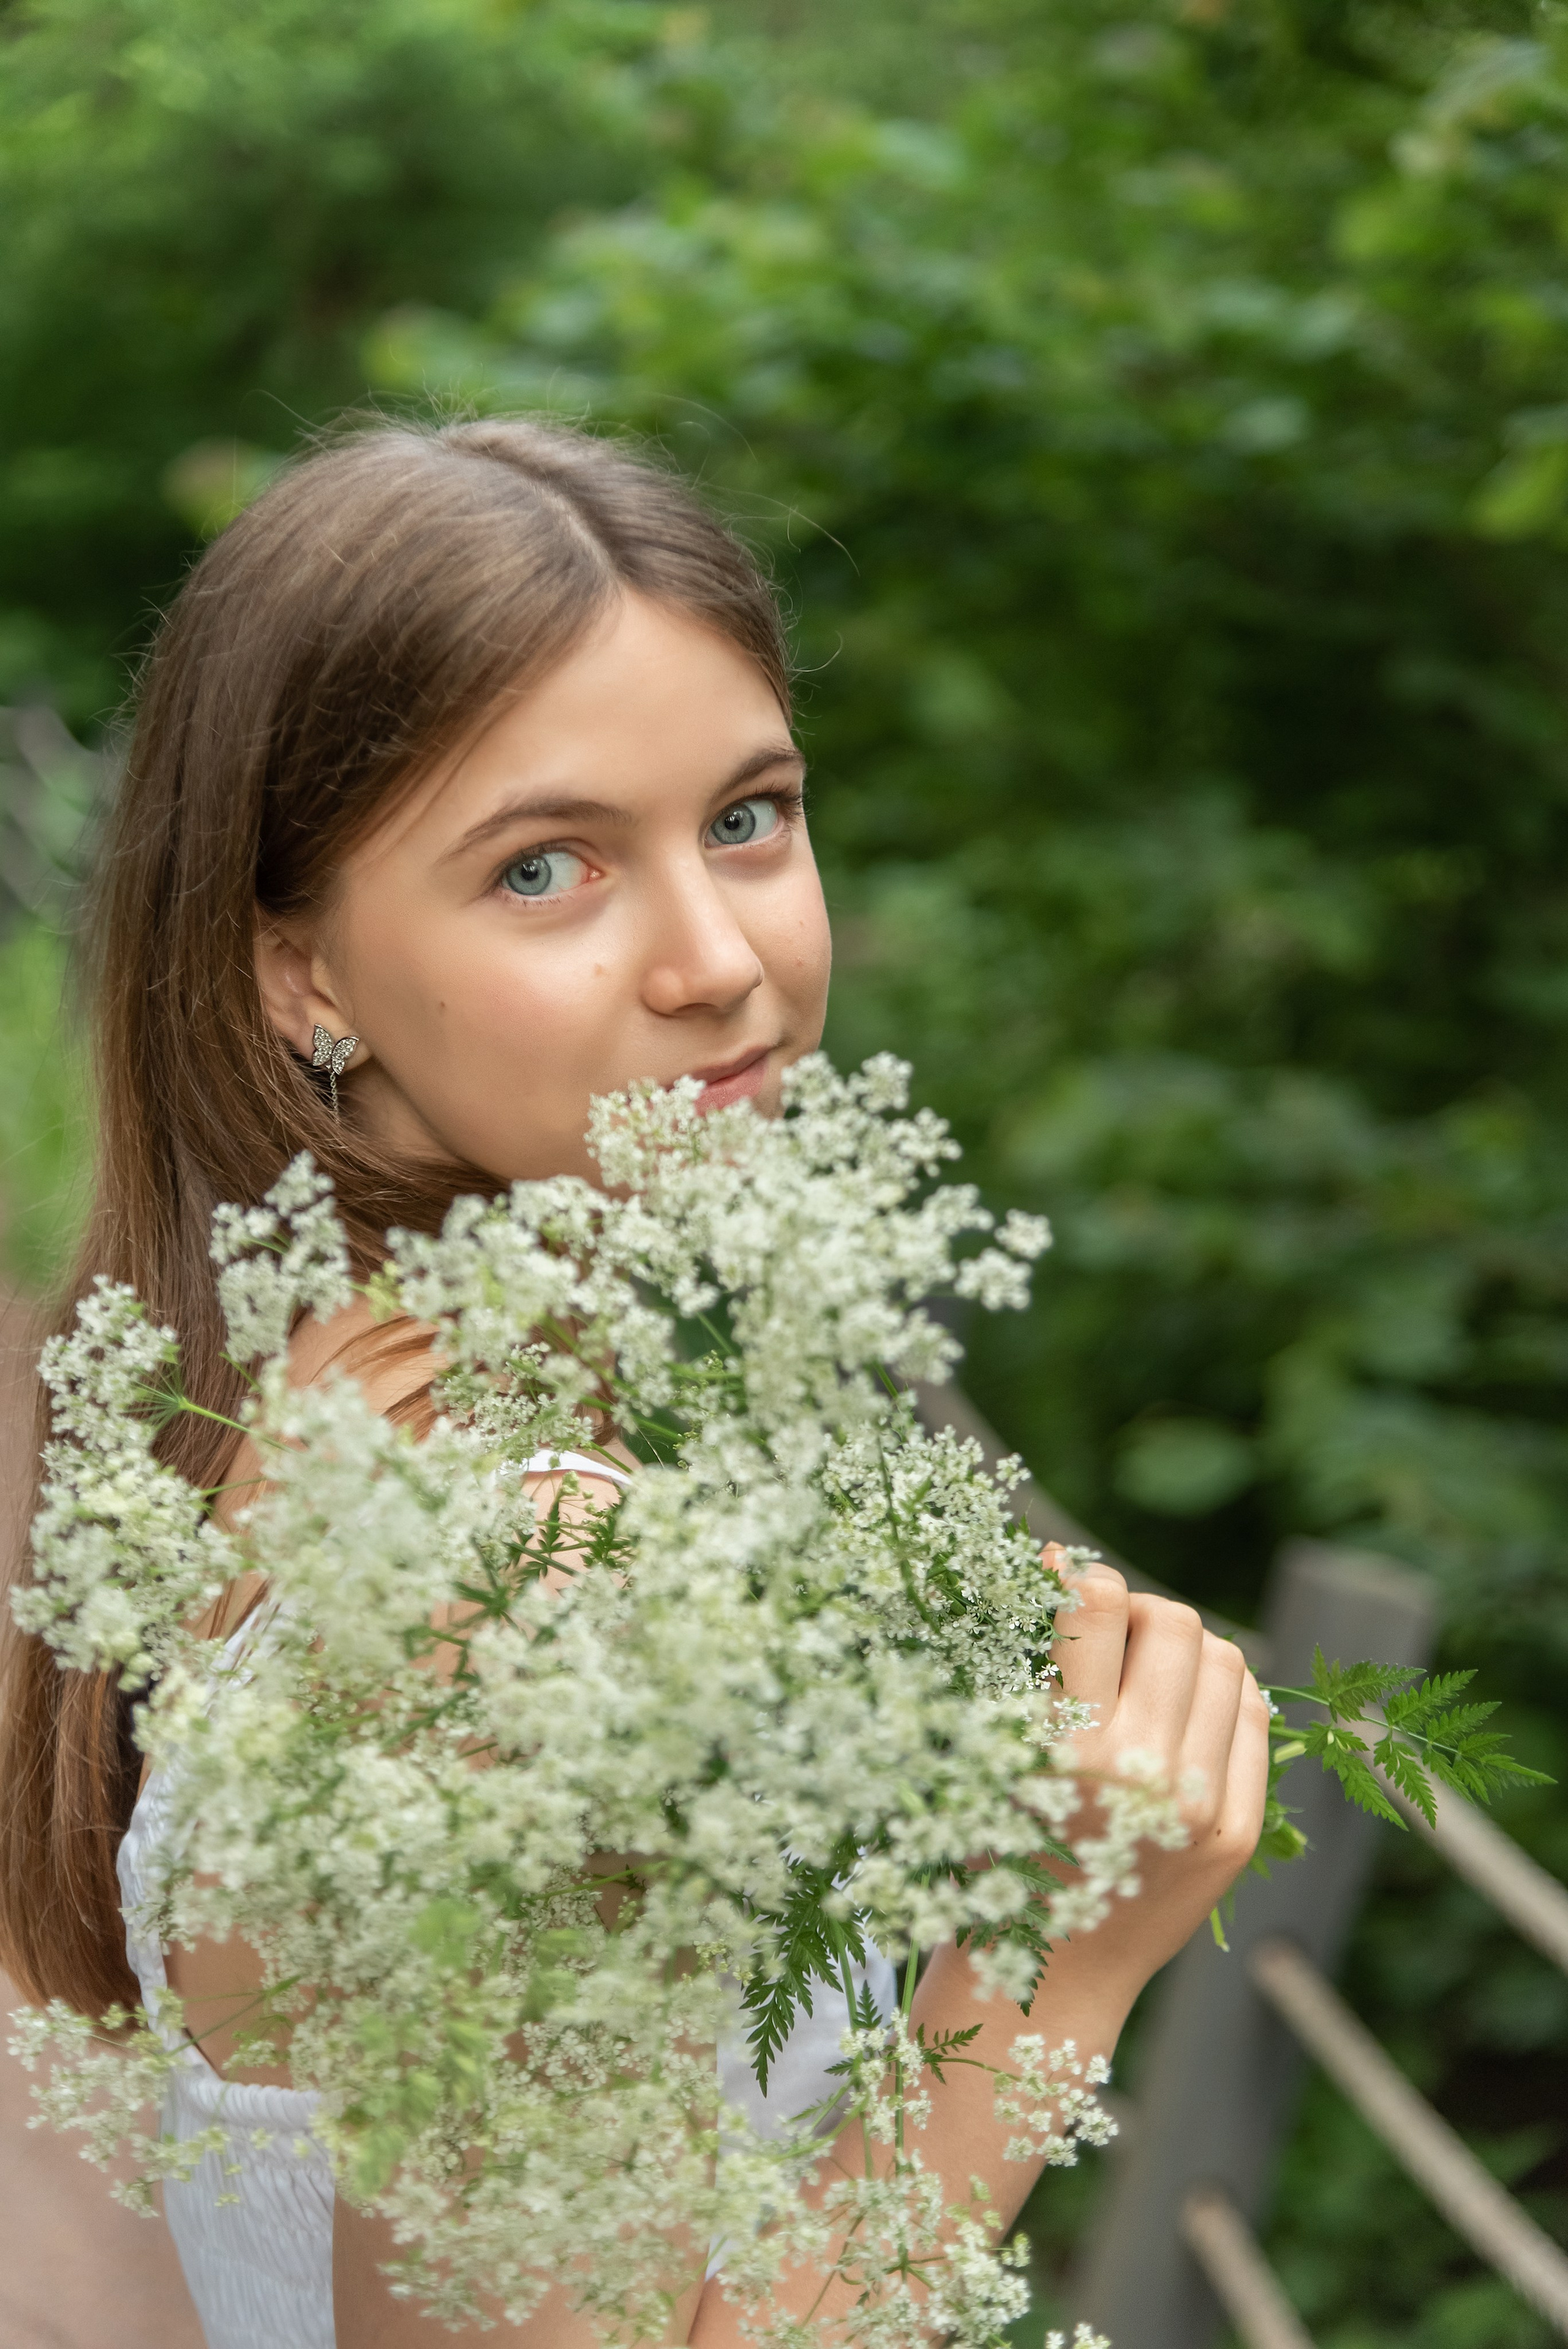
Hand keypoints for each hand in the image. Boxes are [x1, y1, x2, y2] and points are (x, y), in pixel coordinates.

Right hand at [1039, 1549, 1270, 2004]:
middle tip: (1109, 1638)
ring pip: (1222, 1659)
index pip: (1097, 1605)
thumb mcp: (991, 1758)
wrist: (1050, 1979)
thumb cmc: (998, 1857)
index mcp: (1065, 1751)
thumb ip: (1028, 1669)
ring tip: (1147, 1675)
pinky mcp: (1238, 1832)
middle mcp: (1141, 1774)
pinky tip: (1185, 1707)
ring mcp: (1201, 1806)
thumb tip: (1063, 1563)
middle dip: (1137, 1611)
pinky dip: (1221, 1691)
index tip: (1062, 1583)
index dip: (1079, 1577)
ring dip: (1183, 1647)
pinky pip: (1253, 1715)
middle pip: (1172, 1621)